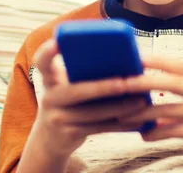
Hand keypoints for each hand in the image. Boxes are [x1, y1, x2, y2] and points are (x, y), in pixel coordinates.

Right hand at [30, 39, 146, 158]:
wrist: (50, 139)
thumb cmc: (69, 103)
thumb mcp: (67, 86)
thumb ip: (84, 73)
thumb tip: (125, 61)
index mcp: (50, 79)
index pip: (41, 61)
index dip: (47, 52)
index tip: (58, 42)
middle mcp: (49, 97)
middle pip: (76, 91)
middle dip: (103, 87)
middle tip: (126, 83)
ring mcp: (57, 118)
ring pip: (92, 113)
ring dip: (119, 108)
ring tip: (141, 101)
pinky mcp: (68, 135)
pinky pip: (99, 129)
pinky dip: (120, 125)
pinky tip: (137, 122)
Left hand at [119, 55, 182, 167]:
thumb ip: (180, 93)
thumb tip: (148, 93)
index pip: (177, 64)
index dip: (155, 59)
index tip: (133, 56)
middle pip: (171, 81)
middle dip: (144, 81)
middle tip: (122, 82)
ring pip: (170, 109)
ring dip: (144, 113)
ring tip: (123, 116)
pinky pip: (176, 130)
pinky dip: (158, 133)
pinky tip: (144, 135)